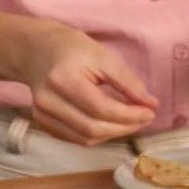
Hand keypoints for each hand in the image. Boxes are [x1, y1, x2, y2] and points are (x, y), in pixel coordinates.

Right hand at [17, 23, 158, 145]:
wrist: (37, 50)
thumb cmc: (74, 49)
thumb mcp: (104, 56)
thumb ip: (128, 82)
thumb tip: (151, 105)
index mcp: (63, 80)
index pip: (101, 108)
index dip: (129, 115)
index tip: (150, 111)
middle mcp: (48, 101)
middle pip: (93, 129)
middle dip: (124, 128)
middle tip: (145, 119)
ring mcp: (41, 115)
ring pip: (85, 139)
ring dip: (113, 134)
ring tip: (130, 121)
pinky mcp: (42, 123)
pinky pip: (75, 139)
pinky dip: (97, 136)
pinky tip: (110, 124)